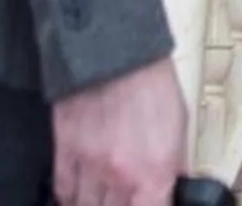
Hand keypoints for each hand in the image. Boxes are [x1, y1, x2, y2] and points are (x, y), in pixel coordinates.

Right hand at [51, 56, 188, 205]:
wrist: (118, 51)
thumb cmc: (151, 83)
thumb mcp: (179, 125)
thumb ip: (175, 164)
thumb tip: (176, 185)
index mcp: (153, 173)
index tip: (151, 203)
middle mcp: (119, 177)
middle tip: (126, 196)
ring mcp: (88, 166)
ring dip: (94, 205)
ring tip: (103, 197)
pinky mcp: (65, 151)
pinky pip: (62, 190)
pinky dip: (69, 197)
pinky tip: (78, 196)